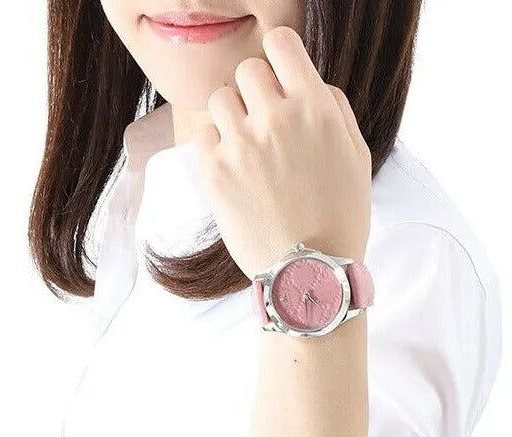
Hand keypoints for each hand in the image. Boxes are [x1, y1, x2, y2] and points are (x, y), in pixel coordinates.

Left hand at [193, 26, 371, 279]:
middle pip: (247, 70)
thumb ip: (334, 109)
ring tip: (248, 148)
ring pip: (220, 99)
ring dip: (233, 116)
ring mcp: (241, 145)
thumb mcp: (357, 157)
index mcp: (315, 109)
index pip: (281, 43)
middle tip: (264, 123)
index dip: (278, 56)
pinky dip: (216, 146)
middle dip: (256, 92)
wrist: (309, 270)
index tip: (279, 75)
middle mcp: (276, 119)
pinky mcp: (214, 172)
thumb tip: (311, 83)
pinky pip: (204, 135)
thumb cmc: (339, 217)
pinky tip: (234, 169)